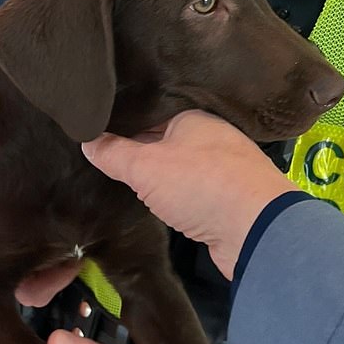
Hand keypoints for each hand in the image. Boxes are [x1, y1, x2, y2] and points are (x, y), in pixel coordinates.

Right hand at [82, 110, 297, 278]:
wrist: (257, 230)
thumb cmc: (201, 184)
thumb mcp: (146, 167)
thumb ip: (114, 153)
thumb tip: (86, 140)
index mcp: (192, 115)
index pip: (147, 112)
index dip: (119, 122)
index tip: (91, 129)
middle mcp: (209, 136)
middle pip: (161, 139)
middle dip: (136, 149)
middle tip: (96, 154)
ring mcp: (221, 167)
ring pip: (177, 166)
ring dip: (155, 174)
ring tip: (118, 177)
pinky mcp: (226, 197)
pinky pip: (189, 189)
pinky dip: (172, 194)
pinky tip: (153, 199)